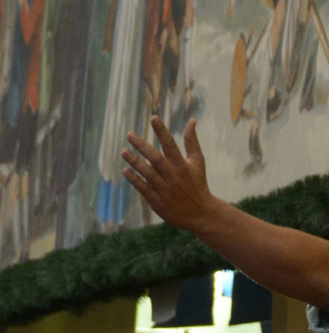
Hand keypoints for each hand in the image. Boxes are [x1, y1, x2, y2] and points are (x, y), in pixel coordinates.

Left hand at [122, 116, 213, 232]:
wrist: (201, 214)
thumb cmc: (198, 184)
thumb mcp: (198, 162)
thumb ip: (192, 141)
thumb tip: (192, 120)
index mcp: (183, 166)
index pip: (171, 145)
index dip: (162, 131)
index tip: (153, 118)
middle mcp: (173, 177)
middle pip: (156, 159)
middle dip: (142, 146)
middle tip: (129, 134)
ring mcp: (165, 191)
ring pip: (147, 174)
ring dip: (135, 162)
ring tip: (124, 151)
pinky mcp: (158, 203)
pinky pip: (144, 189)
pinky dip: (135, 180)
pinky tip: (126, 170)